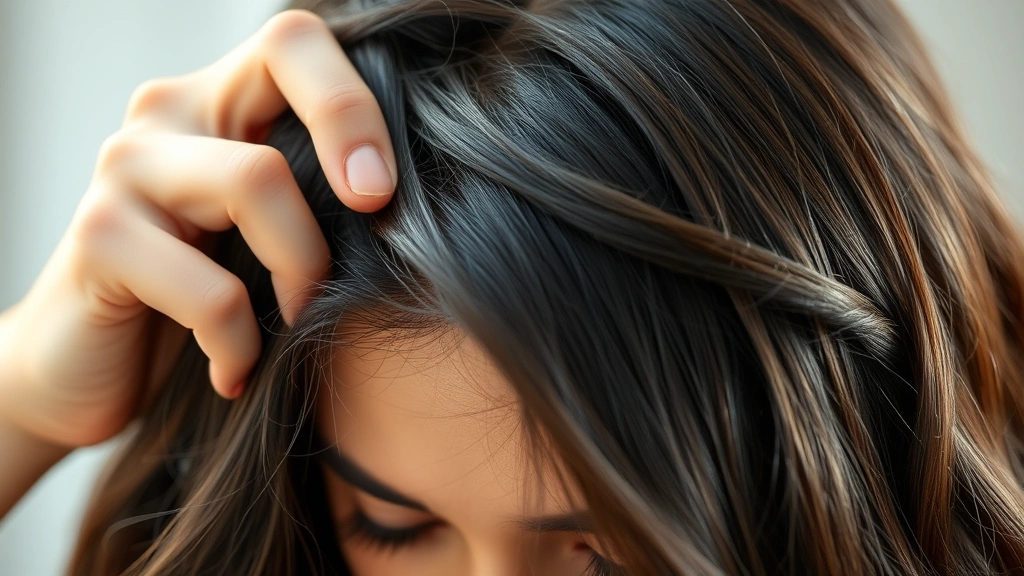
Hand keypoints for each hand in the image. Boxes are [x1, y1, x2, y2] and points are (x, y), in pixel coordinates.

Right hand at [0, 9, 396, 448]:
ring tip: (296, 320)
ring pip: (255, 178)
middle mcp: (170, 112)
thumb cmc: (197, 300)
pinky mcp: (98, 236)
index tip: (381, 190)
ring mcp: (127, 166)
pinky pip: (209, 289)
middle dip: (351, 136)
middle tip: (376, 214)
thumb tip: (420, 210)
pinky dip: (239, 343)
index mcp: (221, 103)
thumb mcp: (263, 240)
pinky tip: (235, 371)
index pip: (297, 40)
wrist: (84, 366)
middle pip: (281, 57)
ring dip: (302, 268)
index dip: (354, 96)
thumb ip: (315, 203)